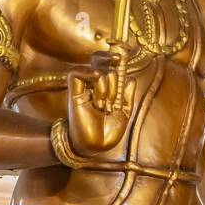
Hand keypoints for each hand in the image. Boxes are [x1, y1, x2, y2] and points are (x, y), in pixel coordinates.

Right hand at [67, 42, 136, 156]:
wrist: (95, 147)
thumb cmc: (107, 133)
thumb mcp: (124, 114)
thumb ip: (127, 96)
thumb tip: (130, 79)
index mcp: (105, 89)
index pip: (106, 65)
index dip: (112, 57)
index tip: (120, 57)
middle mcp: (94, 86)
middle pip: (101, 62)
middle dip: (114, 76)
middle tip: (116, 94)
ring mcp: (83, 89)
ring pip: (96, 70)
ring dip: (107, 87)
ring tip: (105, 105)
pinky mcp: (74, 93)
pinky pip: (76, 73)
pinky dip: (89, 75)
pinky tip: (97, 91)